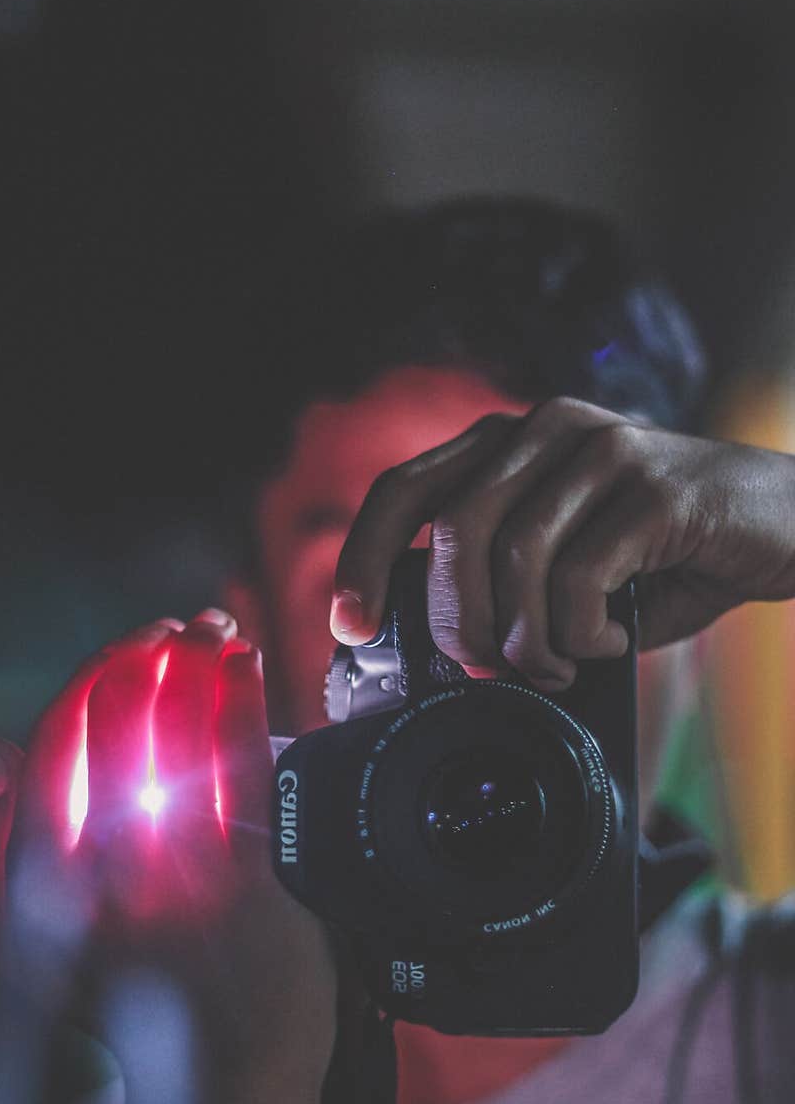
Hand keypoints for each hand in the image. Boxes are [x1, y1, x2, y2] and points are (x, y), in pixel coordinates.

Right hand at [0, 611, 336, 1103]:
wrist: (234, 1083)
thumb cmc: (138, 1000)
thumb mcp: (39, 948)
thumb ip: (5, 856)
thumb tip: (1, 757)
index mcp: (50, 890)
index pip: (52, 752)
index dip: (86, 682)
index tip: (118, 651)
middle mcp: (109, 883)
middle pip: (117, 729)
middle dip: (144, 655)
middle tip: (169, 628)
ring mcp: (184, 885)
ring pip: (180, 737)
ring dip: (194, 664)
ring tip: (210, 629)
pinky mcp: (256, 888)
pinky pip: (246, 769)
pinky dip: (243, 701)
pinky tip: (246, 662)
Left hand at [331, 397, 794, 690]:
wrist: (784, 525)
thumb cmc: (667, 555)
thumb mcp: (573, 568)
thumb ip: (510, 589)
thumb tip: (447, 654)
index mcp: (511, 445)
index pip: (407, 489)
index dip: (365, 558)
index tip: (352, 625)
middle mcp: (546, 432)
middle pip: (454, 530)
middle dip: (458, 622)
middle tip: (490, 671)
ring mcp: (600, 450)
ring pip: (514, 556)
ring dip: (526, 638)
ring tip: (556, 664)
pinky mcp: (653, 486)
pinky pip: (581, 576)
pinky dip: (582, 632)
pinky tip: (608, 640)